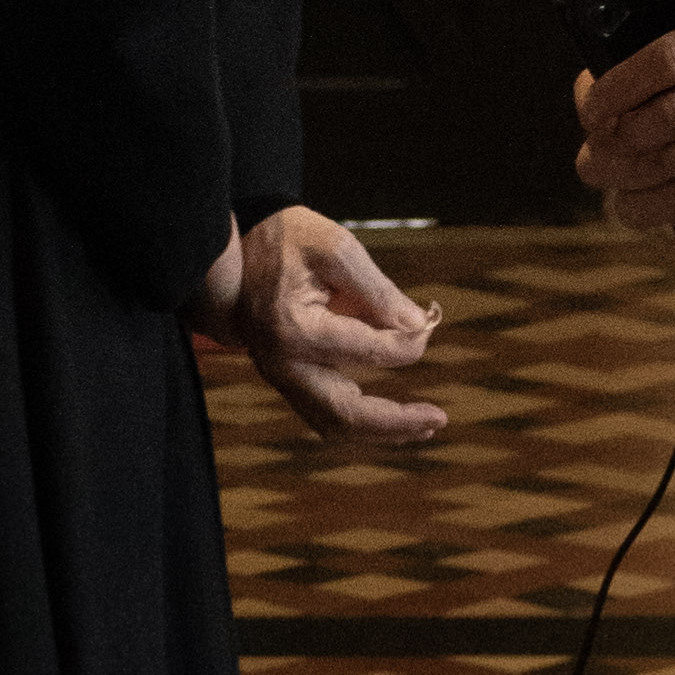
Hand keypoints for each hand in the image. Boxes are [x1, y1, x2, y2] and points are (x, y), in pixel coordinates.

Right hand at [206, 205, 447, 447]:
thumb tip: (419, 326)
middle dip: (396, 421)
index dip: (406, 343)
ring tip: (424, 428)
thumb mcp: (336, 249)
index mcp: (294, 329)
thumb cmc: (288, 242)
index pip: (367, 351)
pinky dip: (360, 423)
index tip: (427, 324)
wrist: (236, 253)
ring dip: (380, 432)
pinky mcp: (286, 380)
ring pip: (333, 424)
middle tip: (438, 419)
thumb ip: (379, 291)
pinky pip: (324, 415)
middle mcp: (283, 364)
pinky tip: (394, 422)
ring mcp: (280, 378)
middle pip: (344, 413)